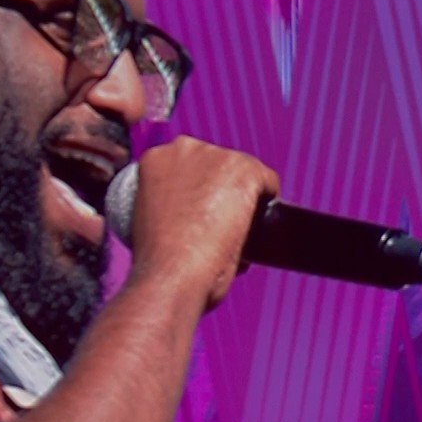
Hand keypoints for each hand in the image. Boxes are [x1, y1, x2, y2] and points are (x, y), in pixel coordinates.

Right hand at [125, 137, 279, 309]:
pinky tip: (264, 222)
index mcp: (155, 159)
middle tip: (223, 225)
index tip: (203, 212)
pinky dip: (270, 200)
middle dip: (222, 190)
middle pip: (217, 165)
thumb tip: (200, 221)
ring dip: (245, 196)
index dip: (199, 190)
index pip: (190, 166)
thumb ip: (172, 208)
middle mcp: (184, 149)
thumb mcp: (151, 222)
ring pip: (243, 172)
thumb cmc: (159, 262)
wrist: (172, 273)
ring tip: (242, 229)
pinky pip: (268, 181)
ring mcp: (216, 157)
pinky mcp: (245, 169)